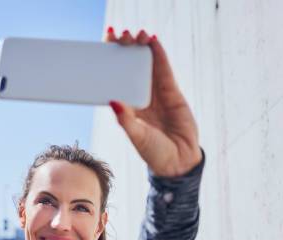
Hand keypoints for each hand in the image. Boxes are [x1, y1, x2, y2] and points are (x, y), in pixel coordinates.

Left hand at [105, 28, 201, 177]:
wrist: (179, 161)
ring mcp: (157, 94)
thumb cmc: (154, 153)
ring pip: (148, 66)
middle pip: (131, 68)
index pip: (117, 79)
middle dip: (126, 50)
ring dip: (143, 49)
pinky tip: (153, 43)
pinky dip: (160, 56)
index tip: (104, 45)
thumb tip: (113, 101)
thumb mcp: (136, 136)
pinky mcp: (173, 93)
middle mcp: (141, 97)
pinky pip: (165, 71)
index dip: (112, 62)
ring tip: (137, 34)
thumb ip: (126, 119)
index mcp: (128, 106)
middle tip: (120, 35)